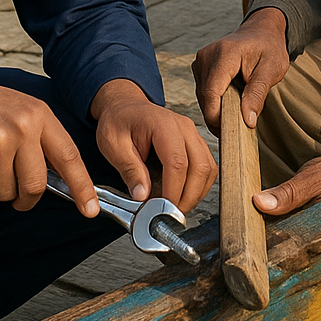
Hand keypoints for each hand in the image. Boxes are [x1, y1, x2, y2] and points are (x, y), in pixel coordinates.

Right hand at [0, 64, 101, 216]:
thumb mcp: (21, 112)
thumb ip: (41, 140)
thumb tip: (63, 180)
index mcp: (39, 114)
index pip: (68, 156)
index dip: (82, 186)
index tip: (90, 210)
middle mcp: (22, 126)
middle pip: (35, 186)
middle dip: (25, 199)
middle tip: (16, 196)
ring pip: (5, 193)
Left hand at [90, 79, 216, 213]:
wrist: (125, 106)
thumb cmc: (119, 121)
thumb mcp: (113, 145)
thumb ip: (129, 169)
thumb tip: (142, 196)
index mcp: (162, 124)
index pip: (177, 162)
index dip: (173, 190)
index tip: (162, 209)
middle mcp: (183, 127)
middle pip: (200, 167)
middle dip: (188, 197)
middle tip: (170, 214)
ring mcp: (192, 133)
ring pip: (207, 168)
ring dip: (195, 193)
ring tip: (175, 206)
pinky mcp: (194, 142)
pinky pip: (206, 166)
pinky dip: (198, 185)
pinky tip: (182, 194)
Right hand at [192, 7, 289, 133]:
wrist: (260, 31)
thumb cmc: (268, 48)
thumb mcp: (272, 70)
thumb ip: (258, 94)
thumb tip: (247, 121)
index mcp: (224, 54)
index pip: (211, 93)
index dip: (217, 117)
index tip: (232, 132)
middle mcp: (206, 56)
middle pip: (205, 97)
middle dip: (219, 116)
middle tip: (240, 127)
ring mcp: (200, 60)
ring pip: (202, 97)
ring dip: (217, 109)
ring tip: (237, 111)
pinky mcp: (200, 66)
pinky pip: (203, 92)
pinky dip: (215, 102)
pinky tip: (230, 102)